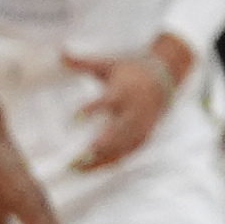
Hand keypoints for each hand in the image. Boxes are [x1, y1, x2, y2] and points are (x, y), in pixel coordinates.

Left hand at [57, 36, 190, 170]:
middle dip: (96, 147)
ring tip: (77, 169)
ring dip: (101, 159)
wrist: (164, 77)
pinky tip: (93, 170)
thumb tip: (60, 53)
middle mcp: (133, 110)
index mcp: (124, 90)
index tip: (74, 117)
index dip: (92, 109)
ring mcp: (141, 125)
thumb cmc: (130, 70)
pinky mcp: (144, 135)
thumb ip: (83, 62)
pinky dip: (111, 162)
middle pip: (116, 132)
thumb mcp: (108, 64)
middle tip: (73, 158)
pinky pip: (128, 152)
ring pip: (122, 147)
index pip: (108, 100)